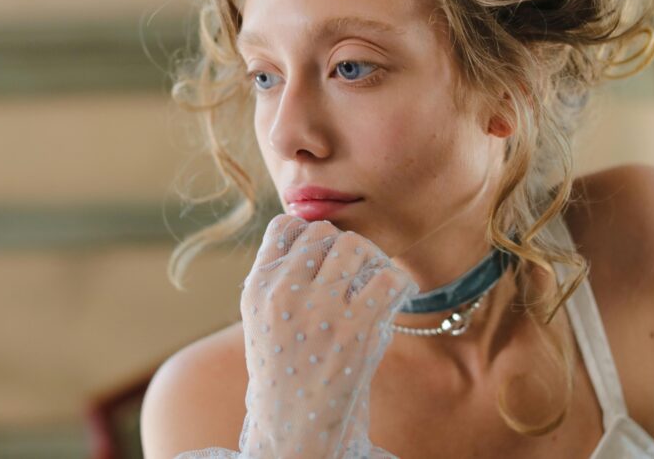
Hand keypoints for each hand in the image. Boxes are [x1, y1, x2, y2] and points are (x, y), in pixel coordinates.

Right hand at [236, 214, 419, 457]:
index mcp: (257, 290)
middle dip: (340, 248)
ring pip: (354, 245)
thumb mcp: (263, 320)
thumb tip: (313, 228)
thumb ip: (280, 277)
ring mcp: (320, 310)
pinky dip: (397, 283)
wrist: (296, 428)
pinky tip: (392, 297)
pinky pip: (388, 278)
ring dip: (368, 259)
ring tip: (371, 283)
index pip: (284, 226)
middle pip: (323, 231)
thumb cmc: (285, 370)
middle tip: (352, 273)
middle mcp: (284, 294)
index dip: (307, 235)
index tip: (320, 258)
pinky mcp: (356, 329)